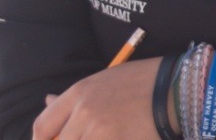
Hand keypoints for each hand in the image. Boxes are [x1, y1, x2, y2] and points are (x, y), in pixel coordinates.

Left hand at [32, 56, 161, 139]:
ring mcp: (100, 131)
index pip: (42, 125)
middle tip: (79, 138)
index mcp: (78, 93)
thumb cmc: (139, 82)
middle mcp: (84, 112)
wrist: (172, 90)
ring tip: (102, 136)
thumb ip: (73, 96)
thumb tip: (47, 100)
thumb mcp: (102, 80)